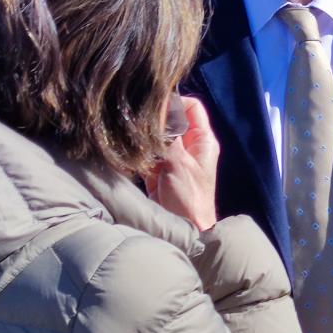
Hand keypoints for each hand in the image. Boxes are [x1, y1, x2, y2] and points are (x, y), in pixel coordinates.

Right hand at [146, 96, 219, 230]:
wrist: (186, 230)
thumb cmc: (190, 200)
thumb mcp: (178, 163)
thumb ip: (168, 136)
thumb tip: (158, 109)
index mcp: (203, 141)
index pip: (192, 107)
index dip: (174, 101)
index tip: (154, 103)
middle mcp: (190, 147)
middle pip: (171, 121)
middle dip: (153, 122)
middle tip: (137, 123)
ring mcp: (174, 159)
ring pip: (156, 138)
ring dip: (144, 141)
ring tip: (133, 142)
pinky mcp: (160, 172)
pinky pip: (147, 156)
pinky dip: (138, 157)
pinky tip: (130, 158)